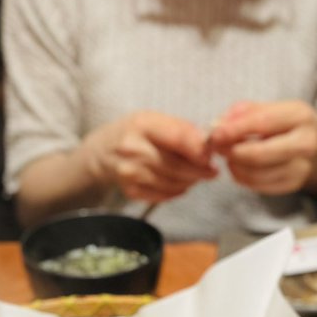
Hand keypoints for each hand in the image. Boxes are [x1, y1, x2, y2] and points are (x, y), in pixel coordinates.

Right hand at [81, 111, 216, 203]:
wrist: (103, 150)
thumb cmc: (137, 133)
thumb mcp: (155, 120)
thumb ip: (182, 130)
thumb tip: (209, 146)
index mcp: (142, 125)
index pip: (177, 138)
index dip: (198, 150)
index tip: (212, 157)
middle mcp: (133, 148)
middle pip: (176, 166)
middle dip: (199, 171)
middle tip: (212, 171)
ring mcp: (129, 172)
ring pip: (171, 183)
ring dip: (189, 182)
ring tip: (196, 176)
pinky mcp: (130, 190)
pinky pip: (162, 195)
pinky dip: (176, 191)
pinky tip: (179, 184)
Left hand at [209, 100, 316, 195]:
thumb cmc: (292, 127)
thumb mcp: (276, 109)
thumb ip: (246, 112)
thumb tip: (219, 124)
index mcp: (300, 116)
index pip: (262, 122)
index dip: (235, 129)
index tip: (214, 133)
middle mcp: (306, 143)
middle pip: (259, 154)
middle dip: (232, 152)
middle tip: (217, 147)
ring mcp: (301, 168)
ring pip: (256, 173)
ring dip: (234, 166)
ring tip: (229, 156)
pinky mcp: (292, 185)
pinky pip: (258, 186)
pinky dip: (242, 177)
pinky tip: (240, 167)